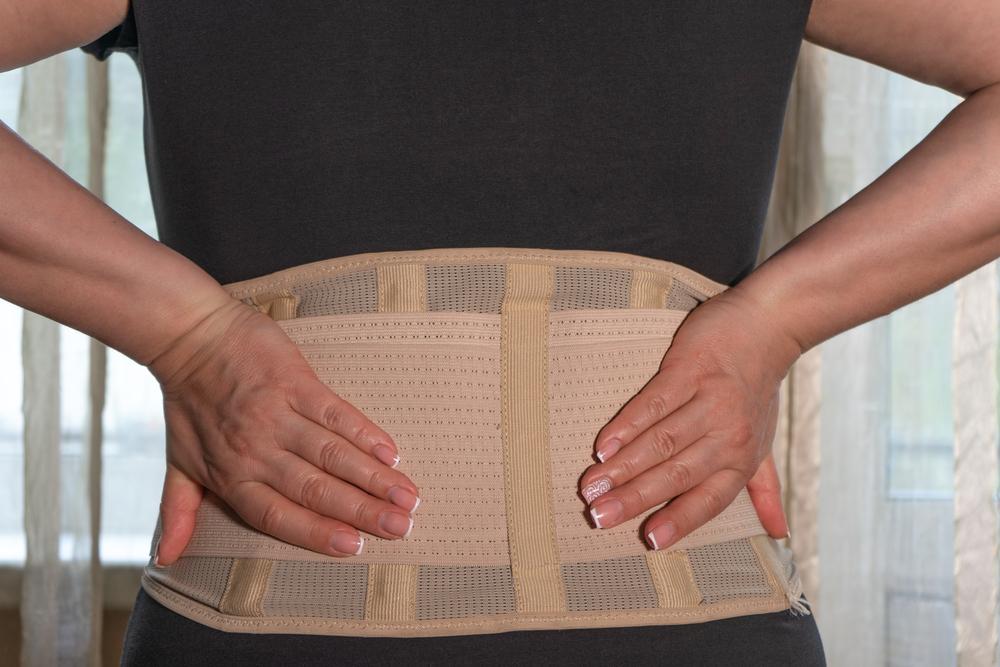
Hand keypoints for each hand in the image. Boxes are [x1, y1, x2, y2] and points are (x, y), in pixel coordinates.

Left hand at [144, 298, 421, 564]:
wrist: (190, 336)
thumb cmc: (186, 403)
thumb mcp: (178, 463)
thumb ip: (178, 512)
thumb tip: (165, 559)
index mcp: (231, 477)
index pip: (280, 514)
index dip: (318, 532)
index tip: (355, 546)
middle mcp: (257, 451)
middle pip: (316, 488)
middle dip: (362, 511)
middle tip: (400, 527)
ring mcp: (277, 415)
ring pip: (332, 454)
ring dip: (374, 477)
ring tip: (407, 496)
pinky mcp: (294, 382)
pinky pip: (336, 413)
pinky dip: (365, 433)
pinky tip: (390, 452)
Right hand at [577, 286, 802, 549]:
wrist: (765, 327)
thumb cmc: (758, 391)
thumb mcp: (764, 444)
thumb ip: (764, 490)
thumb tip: (779, 534)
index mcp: (741, 459)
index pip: (708, 499)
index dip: (679, 520)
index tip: (648, 540)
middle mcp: (727, 434)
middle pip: (675, 474)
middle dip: (634, 499)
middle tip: (598, 517)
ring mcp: (708, 400)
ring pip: (660, 441)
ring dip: (622, 467)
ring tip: (591, 487)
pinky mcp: (689, 369)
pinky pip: (653, 403)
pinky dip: (626, 426)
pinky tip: (603, 445)